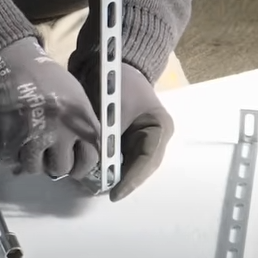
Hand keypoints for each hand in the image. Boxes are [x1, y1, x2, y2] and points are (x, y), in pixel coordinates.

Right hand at [0, 38, 99, 178]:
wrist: (14, 64)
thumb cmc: (49, 79)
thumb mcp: (78, 99)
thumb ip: (83, 127)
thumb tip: (81, 155)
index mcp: (81, 122)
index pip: (89, 160)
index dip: (81, 167)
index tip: (74, 166)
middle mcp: (60, 133)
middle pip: (60, 169)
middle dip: (54, 164)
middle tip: (47, 154)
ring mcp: (34, 139)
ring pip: (34, 168)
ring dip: (31, 160)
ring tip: (28, 145)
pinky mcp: (9, 140)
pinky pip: (10, 160)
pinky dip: (10, 152)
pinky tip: (12, 138)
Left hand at [76, 62, 174, 201]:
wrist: (111, 63)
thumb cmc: (117, 82)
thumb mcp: (113, 107)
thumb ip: (108, 135)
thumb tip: (98, 162)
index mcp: (160, 127)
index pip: (148, 160)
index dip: (132, 179)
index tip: (115, 193)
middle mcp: (155, 138)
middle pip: (141, 167)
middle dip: (124, 181)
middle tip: (106, 194)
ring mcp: (142, 140)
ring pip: (131, 165)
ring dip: (117, 176)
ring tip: (100, 188)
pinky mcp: (128, 140)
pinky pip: (120, 158)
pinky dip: (110, 166)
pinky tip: (97, 175)